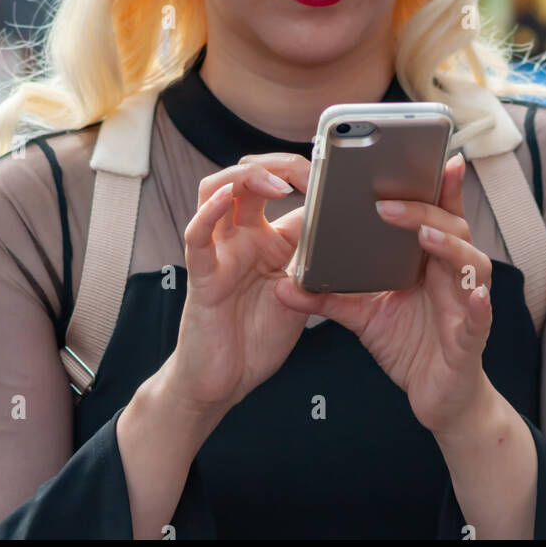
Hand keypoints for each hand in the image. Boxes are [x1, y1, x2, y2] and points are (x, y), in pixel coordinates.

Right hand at [166, 153, 310, 418]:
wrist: (227, 382)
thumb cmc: (259, 336)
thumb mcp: (302, 292)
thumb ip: (317, 262)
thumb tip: (347, 229)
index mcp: (265, 237)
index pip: (277, 186)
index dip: (302, 172)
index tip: (332, 172)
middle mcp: (239, 236)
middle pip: (246, 175)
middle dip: (277, 163)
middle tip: (307, 171)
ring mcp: (218, 252)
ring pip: (216, 190)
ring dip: (246, 177)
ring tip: (277, 182)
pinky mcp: (202, 276)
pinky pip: (198, 237)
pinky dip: (210, 213)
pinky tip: (228, 198)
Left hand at [274, 152, 492, 437]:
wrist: (437, 399)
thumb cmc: (409, 344)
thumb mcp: (363, 314)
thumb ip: (329, 296)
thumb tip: (283, 283)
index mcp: (430, 258)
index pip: (436, 212)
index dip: (440, 184)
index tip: (436, 155)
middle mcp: (454, 273)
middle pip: (449, 228)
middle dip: (422, 209)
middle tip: (386, 202)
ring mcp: (467, 303)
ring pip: (468, 264)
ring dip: (448, 246)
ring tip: (425, 234)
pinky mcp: (471, 339)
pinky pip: (479, 316)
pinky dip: (478, 305)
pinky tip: (474, 297)